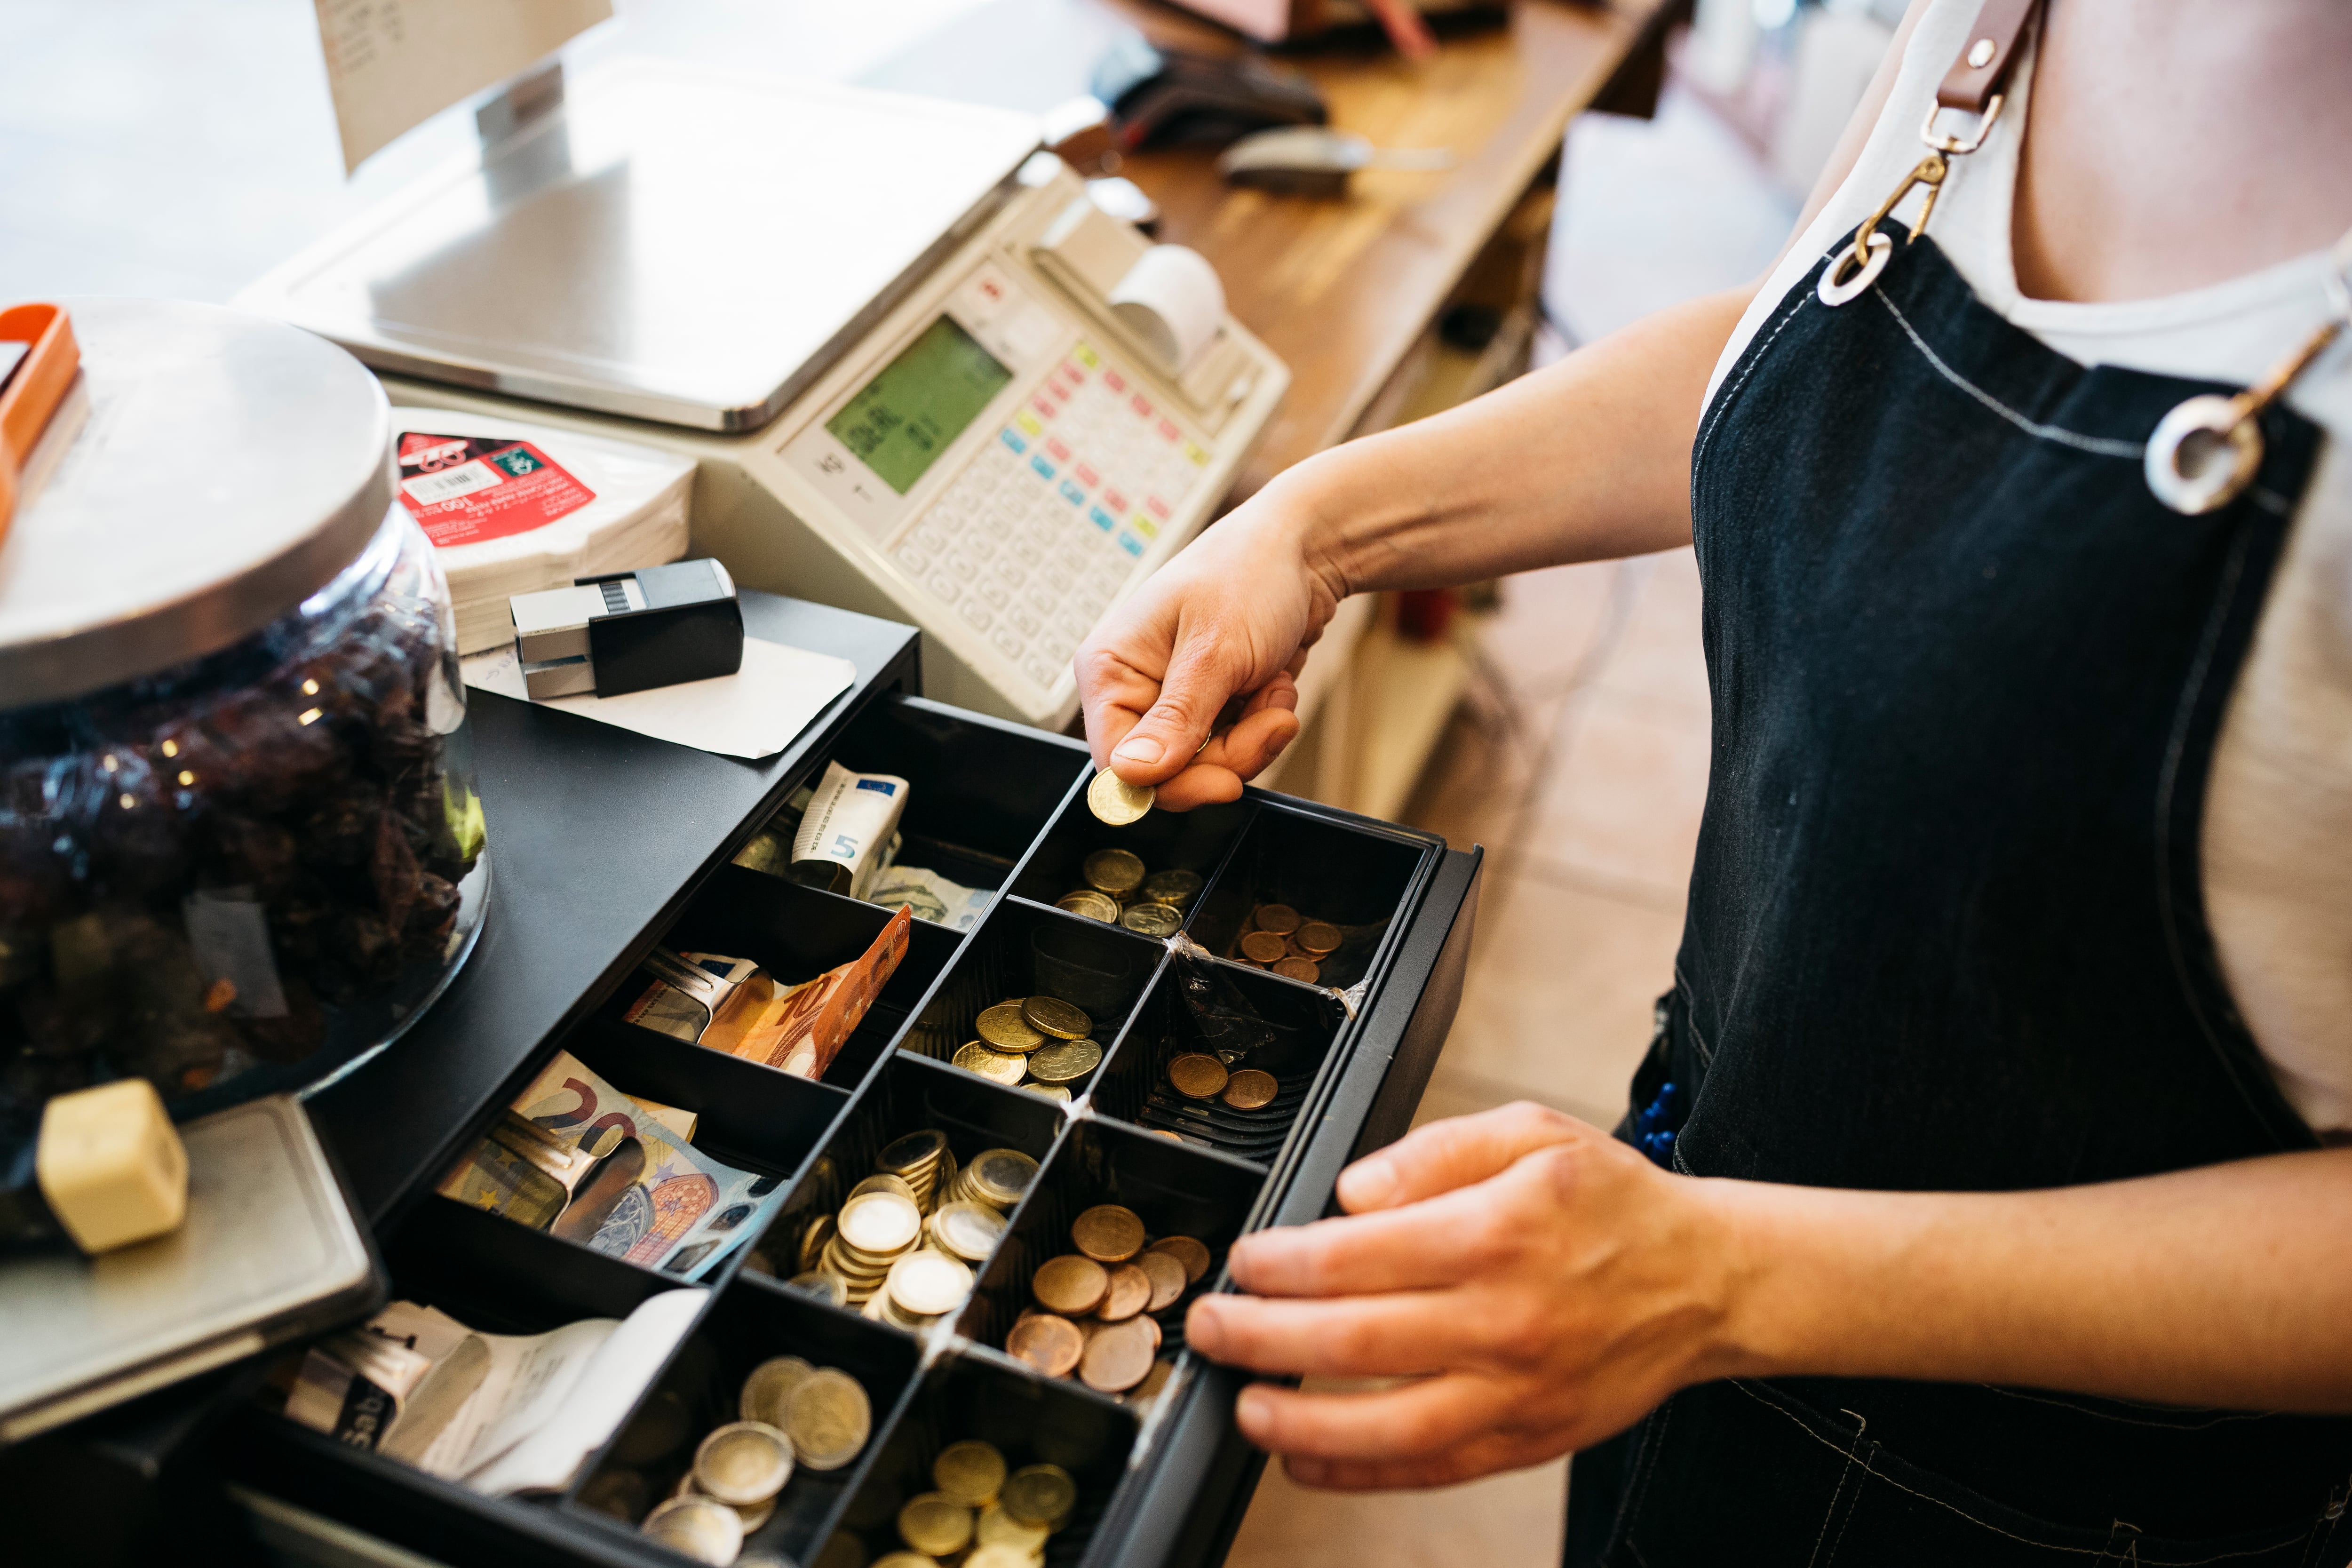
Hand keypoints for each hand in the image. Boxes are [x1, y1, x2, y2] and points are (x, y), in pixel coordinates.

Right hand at [1075, 471, 1346, 809]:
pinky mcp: (1210, 707)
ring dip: (1254, 736)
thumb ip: (1176, 717)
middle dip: (1229, 754)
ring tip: (1272, 684)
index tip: (1225, 781)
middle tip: (1269, 718)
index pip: (1117, 764)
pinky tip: (1273, 683)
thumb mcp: (1216, 649)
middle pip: (1168, 773)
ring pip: (1207, 766)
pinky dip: (1263, 723)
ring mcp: (1173, 701)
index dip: (1170, 785)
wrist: (1305, 551)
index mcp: (1109, 669)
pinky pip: (1233, 749)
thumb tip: (1131, 773)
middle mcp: (1134, 689)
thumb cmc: (1249, 574)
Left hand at [1183, 1103, 1744, 1488]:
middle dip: (1260, 1337)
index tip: (1242, 1260)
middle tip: (1208, 1327)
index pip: (1356, 1254)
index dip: (1280, 1262)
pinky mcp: (1530, 1438)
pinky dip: (1360, 1472)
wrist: (1707, 1281)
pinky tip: (1306, 1460)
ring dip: (1298, 1421)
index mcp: (1495, 1233)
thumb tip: (1350, 1192)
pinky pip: (1431, 1468)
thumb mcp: (1531, 1132)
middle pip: (1352, 1339)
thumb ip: (1432, 1150)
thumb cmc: (1611, 1201)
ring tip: (1242, 1406)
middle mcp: (1503, 1319)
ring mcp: (1517, 1390)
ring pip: (1385, 1424)